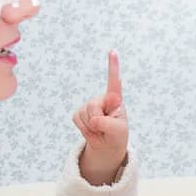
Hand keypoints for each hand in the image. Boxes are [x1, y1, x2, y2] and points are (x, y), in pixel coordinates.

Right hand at [74, 50, 127, 185]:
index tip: (113, 51)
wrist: (107, 144)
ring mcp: (89, 105)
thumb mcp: (118, 131)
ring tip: (99, 130)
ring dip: (91, 127)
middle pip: (93, 106)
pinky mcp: (79, 112)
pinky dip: (84, 129)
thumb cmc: (116, 134)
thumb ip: (107, 124)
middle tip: (104, 128)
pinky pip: (77, 119)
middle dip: (97, 121)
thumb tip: (94, 119)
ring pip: (84, 114)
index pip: (114, 81)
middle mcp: (102, 98)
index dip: (113, 66)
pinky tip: (91, 130)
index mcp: (115, 99)